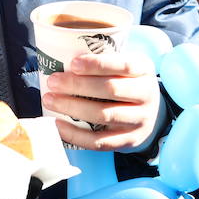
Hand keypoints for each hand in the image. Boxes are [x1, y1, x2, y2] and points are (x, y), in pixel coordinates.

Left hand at [42, 50, 160, 150]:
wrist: (148, 113)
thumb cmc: (125, 82)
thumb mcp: (123, 66)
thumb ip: (102, 61)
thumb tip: (59, 56)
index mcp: (144, 70)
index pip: (123, 65)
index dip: (98, 64)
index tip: (72, 63)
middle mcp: (147, 95)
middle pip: (111, 90)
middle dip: (78, 85)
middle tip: (53, 82)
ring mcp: (140, 120)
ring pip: (104, 115)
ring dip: (73, 108)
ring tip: (50, 100)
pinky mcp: (130, 141)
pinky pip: (100, 141)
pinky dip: (76, 134)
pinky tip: (58, 125)